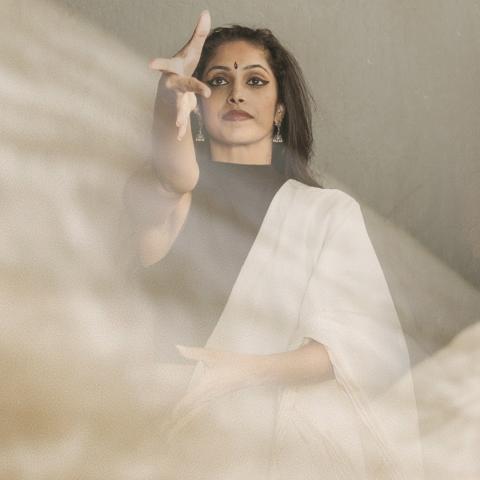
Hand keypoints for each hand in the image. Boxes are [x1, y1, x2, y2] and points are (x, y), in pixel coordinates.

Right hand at [149, 10, 211, 140]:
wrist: (172, 85)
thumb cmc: (183, 65)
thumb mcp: (192, 50)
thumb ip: (199, 33)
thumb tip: (206, 12)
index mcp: (174, 69)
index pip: (167, 64)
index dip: (159, 63)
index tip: (150, 64)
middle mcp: (173, 84)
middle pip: (181, 85)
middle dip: (190, 87)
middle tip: (200, 91)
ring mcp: (176, 99)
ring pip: (178, 107)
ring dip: (179, 116)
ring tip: (179, 125)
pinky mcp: (180, 109)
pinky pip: (181, 120)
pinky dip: (180, 129)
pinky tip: (180, 137)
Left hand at [164, 345, 265, 433]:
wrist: (254, 372)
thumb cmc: (233, 363)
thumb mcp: (212, 355)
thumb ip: (193, 352)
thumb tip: (178, 347)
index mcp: (205, 388)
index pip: (186, 403)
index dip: (175, 413)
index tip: (165, 423)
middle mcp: (208, 397)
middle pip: (189, 414)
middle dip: (177, 425)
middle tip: (164, 435)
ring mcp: (212, 398)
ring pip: (195, 413)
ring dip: (184, 421)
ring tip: (172, 430)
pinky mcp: (216, 396)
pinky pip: (201, 409)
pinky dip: (192, 414)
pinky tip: (189, 414)